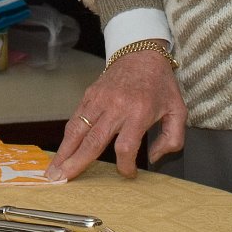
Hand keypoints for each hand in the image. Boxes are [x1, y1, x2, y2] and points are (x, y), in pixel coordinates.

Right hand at [46, 49, 185, 179]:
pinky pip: (76, 118)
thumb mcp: (178, 110)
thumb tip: (154, 158)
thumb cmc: (160, 83)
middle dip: (76, 163)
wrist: (141, 52)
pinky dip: (68, 136)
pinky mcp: (90, 94)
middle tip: (62, 180)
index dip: (125, 166)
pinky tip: (62, 150)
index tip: (128, 173)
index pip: (125, 147)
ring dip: (64, 151)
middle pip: (93, 141)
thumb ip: (173, 138)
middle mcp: (116, 106)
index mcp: (139, 112)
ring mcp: (99, 99)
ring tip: (53, 169)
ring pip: (78, 130)